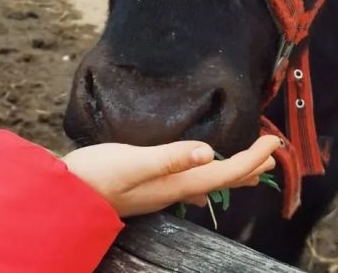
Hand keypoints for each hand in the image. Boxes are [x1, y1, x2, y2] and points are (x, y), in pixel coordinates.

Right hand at [62, 135, 279, 217]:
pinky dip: (204, 179)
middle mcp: (172, 191)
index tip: (274, 142)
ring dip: (230, 174)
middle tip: (272, 155)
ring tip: (249, 169)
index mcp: (175, 183)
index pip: (224, 174)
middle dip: (248, 167)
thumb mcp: (131, 162)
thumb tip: (209, 153)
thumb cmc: (93, 176)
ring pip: (206, 184)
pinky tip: (201, 186)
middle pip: (220, 182)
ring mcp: (160, 192)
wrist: (63, 196)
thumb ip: (169, 157)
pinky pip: (188, 186)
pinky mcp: (147, 188)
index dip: (252, 158)